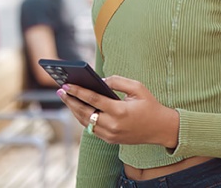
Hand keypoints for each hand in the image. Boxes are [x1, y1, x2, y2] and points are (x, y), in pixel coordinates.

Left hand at [57, 76, 179, 147]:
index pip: (93, 99)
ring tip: (67, 99)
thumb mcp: (138, 87)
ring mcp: (111, 135)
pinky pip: (92, 129)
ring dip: (75, 110)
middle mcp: (113, 125)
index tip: (66, 85)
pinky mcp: (110, 140)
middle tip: (60, 91)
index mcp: (120, 111)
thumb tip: (101, 80)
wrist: (160, 128)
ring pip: (86, 122)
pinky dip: (84, 118)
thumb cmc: (150, 105)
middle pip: (85, 112)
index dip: (78, 91)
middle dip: (71, 101)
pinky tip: (78, 109)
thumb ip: (118, 81)